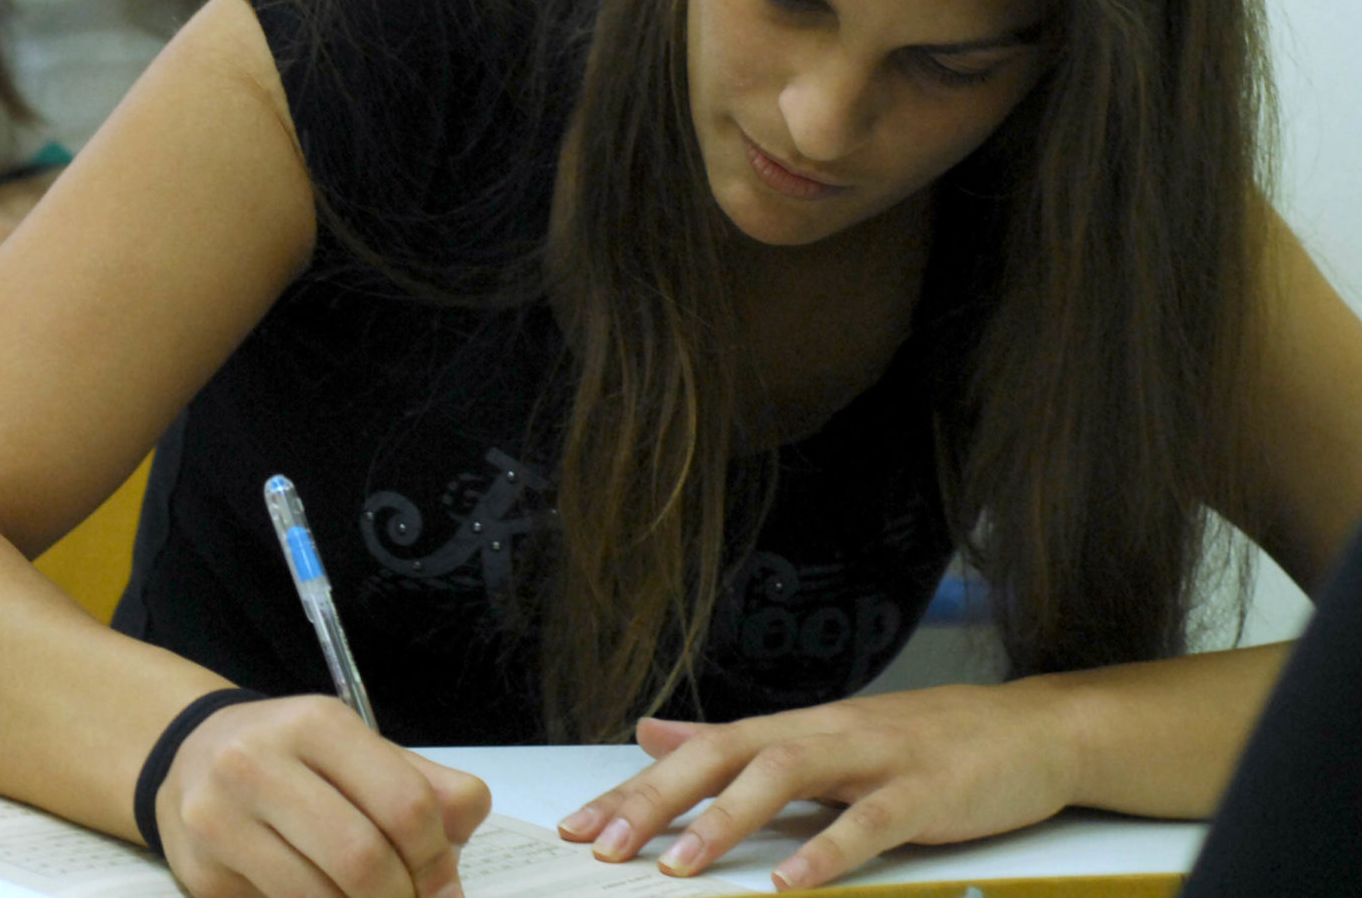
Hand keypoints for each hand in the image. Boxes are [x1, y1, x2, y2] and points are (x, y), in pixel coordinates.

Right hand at [157, 696, 488, 897]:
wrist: (187, 760)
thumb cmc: (291, 759)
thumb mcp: (356, 750)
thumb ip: (424, 784)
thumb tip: (464, 829)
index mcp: (314, 723)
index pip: (406, 803)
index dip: (437, 859)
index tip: (444, 886)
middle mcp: (257, 762)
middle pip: (362, 859)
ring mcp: (220, 819)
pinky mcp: (202, 874)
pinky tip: (324, 897)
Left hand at [555, 681, 1081, 888]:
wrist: (1033, 729)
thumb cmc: (924, 743)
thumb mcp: (821, 737)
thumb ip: (737, 744)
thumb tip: (653, 730)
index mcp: (792, 730)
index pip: (697, 754)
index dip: (636, 789)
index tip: (578, 826)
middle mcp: (821, 735)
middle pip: (724, 756)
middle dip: (656, 801)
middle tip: (602, 845)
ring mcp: (873, 760)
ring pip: (784, 776)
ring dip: (727, 821)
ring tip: (679, 867)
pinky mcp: (925, 792)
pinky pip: (870, 822)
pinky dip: (829, 851)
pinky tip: (794, 885)